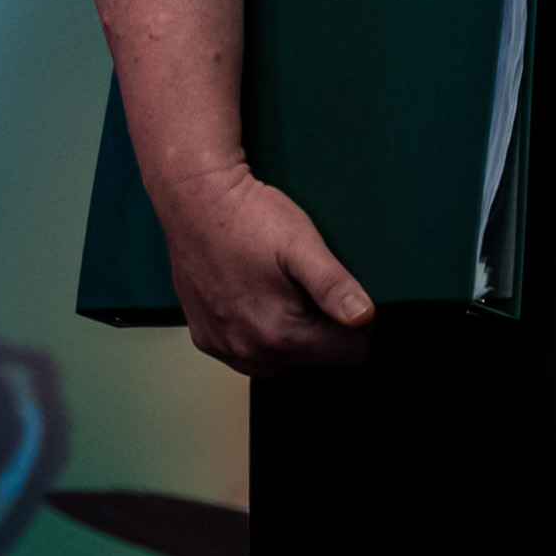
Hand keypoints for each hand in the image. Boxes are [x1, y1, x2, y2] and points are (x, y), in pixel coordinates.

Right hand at [160, 160, 372, 372]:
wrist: (192, 197)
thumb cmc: (246, 216)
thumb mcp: (302, 243)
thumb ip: (333, 285)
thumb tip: (363, 317)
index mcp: (279, 332)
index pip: (351, 354)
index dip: (359, 327)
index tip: (341, 296)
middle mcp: (248, 349)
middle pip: (316, 359)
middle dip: (321, 330)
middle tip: (305, 285)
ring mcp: (221, 345)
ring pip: (282, 359)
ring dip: (290, 336)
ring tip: (279, 291)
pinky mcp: (203, 336)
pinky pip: (247, 354)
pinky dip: (257, 335)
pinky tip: (252, 300)